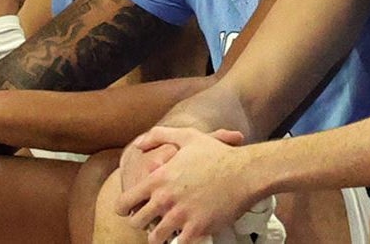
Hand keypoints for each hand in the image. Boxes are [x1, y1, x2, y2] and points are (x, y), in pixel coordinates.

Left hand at [115, 127, 246, 242]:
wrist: (245, 172)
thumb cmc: (217, 154)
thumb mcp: (187, 136)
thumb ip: (158, 135)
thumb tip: (139, 144)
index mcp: (158, 179)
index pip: (125, 202)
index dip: (124, 207)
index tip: (131, 209)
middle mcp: (165, 199)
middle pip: (136, 222)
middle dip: (142, 222)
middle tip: (153, 219)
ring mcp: (180, 216)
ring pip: (155, 238)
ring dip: (160, 235)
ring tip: (169, 229)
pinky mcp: (196, 229)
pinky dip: (180, 241)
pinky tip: (186, 234)